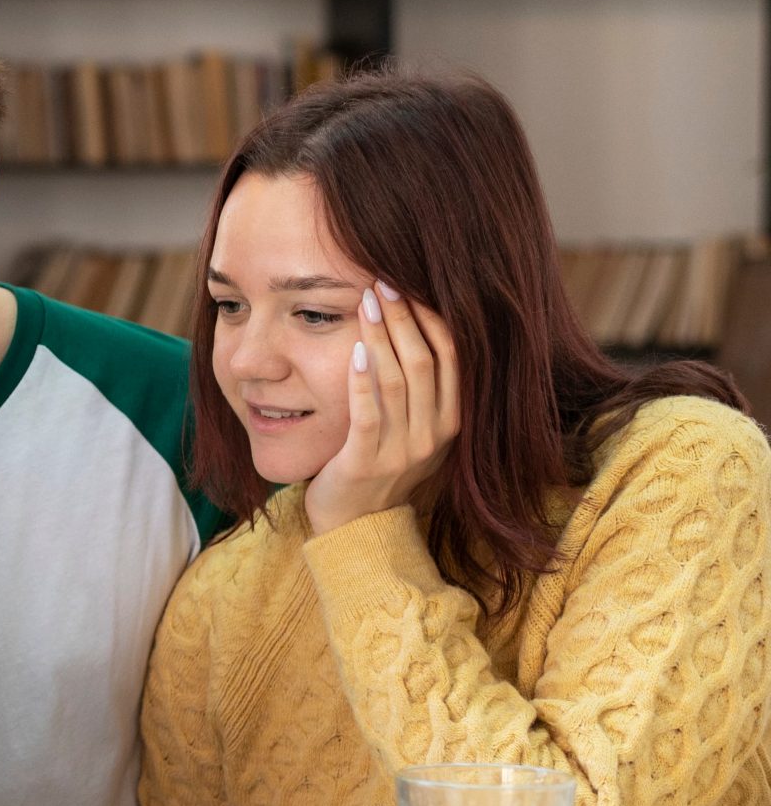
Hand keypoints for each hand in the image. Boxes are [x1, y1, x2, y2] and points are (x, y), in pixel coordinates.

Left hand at [303, 282, 460, 537]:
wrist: (356, 523)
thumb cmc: (381, 461)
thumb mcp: (414, 424)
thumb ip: (421, 384)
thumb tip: (419, 320)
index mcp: (452, 420)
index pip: (451, 357)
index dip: (431, 318)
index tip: (409, 283)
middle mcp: (434, 435)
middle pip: (424, 362)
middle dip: (403, 318)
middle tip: (382, 282)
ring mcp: (403, 451)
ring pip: (398, 383)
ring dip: (381, 338)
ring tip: (365, 303)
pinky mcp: (366, 462)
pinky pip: (368, 416)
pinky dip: (362, 382)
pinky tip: (354, 353)